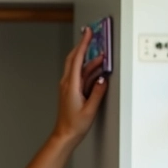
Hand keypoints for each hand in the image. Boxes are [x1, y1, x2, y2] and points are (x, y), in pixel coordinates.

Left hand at [53, 27, 108, 144]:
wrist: (64, 135)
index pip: (77, 59)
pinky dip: (88, 70)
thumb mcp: (90, 109)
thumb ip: (97, 92)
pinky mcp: (71, 91)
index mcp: (71, 86)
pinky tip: (97, 70)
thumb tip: (103, 79)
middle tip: (90, 35)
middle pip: (74, 59)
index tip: (87, 33)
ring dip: (90, 60)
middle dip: (83, 45)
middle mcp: (67, 84)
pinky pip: (80, 76)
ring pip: (79, 67)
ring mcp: (68, 87)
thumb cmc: (74, 125)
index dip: (83, 44)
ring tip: (103, 57)